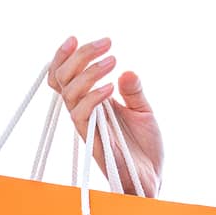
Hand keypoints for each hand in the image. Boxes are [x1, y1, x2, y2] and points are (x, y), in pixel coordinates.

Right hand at [47, 35, 164, 196]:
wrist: (152, 176)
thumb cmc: (145, 147)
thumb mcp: (144, 111)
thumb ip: (134, 91)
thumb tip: (127, 70)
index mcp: (92, 102)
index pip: (66, 76)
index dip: (65, 57)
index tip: (75, 37)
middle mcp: (84, 112)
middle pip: (63, 79)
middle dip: (80, 56)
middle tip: (107, 42)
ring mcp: (87, 126)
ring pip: (70, 94)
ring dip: (89, 73)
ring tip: (113, 60)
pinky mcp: (92, 140)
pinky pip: (82, 116)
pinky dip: (94, 97)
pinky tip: (111, 87)